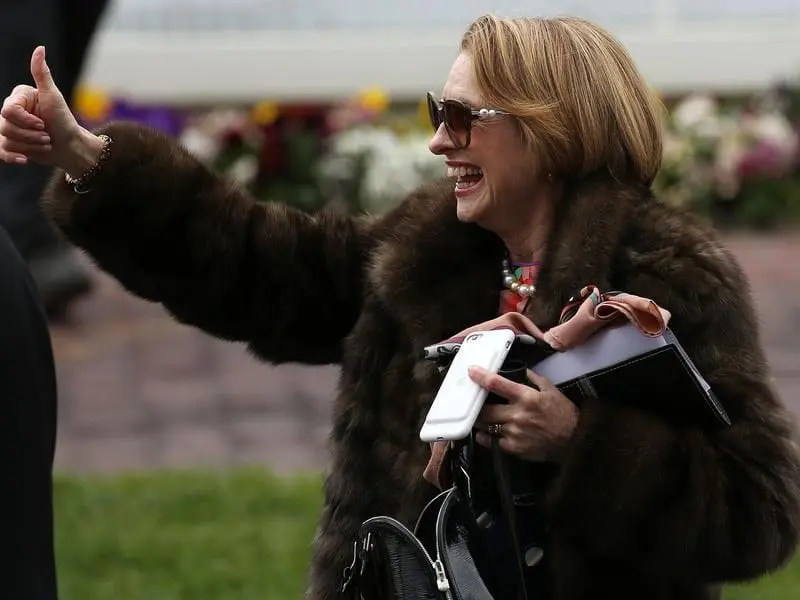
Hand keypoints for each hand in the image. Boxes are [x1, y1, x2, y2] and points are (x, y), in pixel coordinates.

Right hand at [0, 46, 93, 171]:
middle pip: (5, 127)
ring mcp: (10, 127)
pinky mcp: (12, 144)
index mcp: (18, 97)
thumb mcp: (53, 97)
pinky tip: (25, 160)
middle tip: (47, 135)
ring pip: (5, 140)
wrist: (70, 146)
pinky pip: (1, 151)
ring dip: (30, 146)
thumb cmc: (64, 120)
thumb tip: (40, 48)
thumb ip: (42, 74)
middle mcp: (10, 111)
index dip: (27, 121)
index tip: (44, 123)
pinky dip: (13, 157)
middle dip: (31, 135)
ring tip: (45, 142)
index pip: (8, 111)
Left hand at [469, 366, 578, 462]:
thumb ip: (534, 379)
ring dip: (480, 420)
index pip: (497, 384)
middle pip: (485, 409)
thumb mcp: (551, 390)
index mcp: (526, 397)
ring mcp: (514, 433)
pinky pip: (491, 441)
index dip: (481, 377)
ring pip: (486, 425)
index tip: (472, 372)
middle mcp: (517, 415)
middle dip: (476, 405)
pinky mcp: (514, 448)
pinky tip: (488, 432)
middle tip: (473, 402)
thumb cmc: (564, 415)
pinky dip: (487, 436)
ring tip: (480, 416)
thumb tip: (521, 371)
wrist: (574, 441)